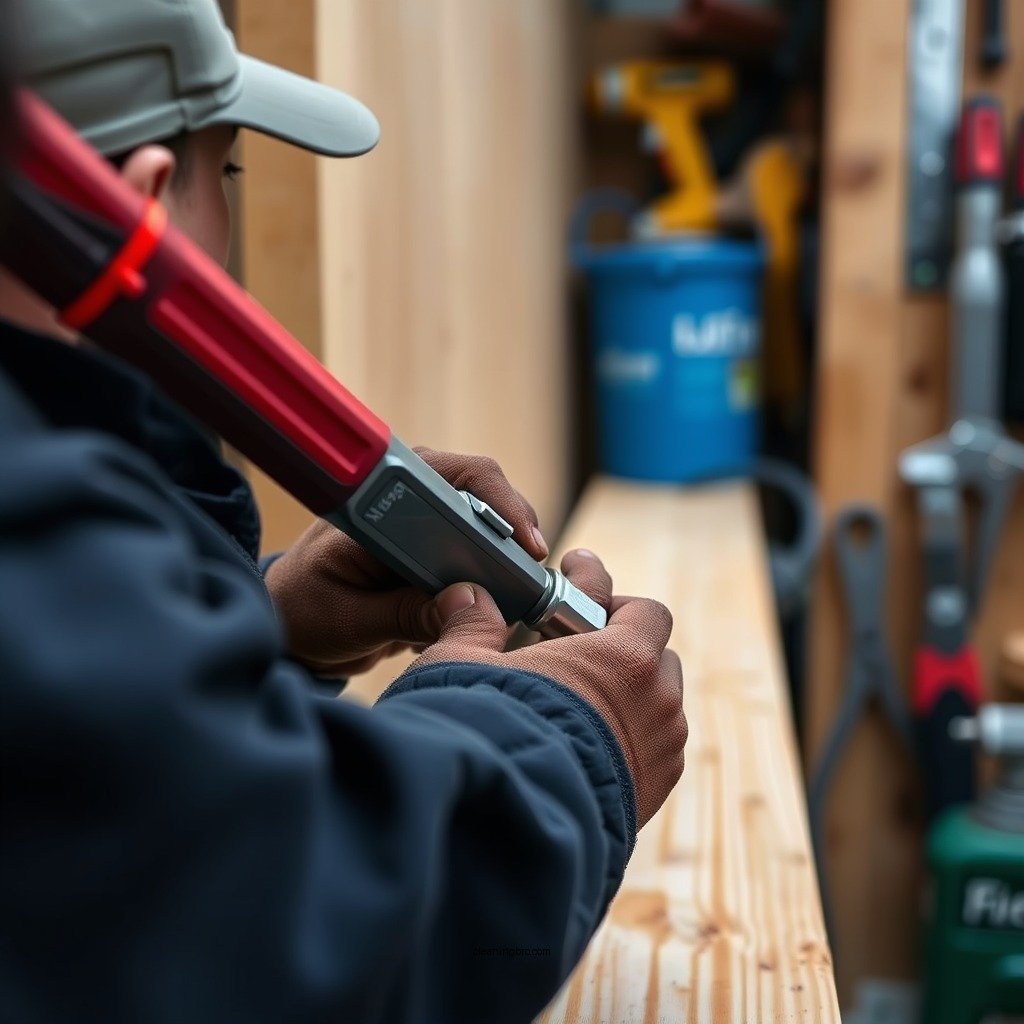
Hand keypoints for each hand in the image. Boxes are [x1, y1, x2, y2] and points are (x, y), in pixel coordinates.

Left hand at [264, 447, 548, 677]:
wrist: (287, 626)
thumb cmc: (304, 610)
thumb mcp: (350, 619)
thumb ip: (405, 614)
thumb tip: (467, 606)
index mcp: (384, 497)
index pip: (458, 478)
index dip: (500, 505)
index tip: (526, 545)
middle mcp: (413, 502)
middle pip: (487, 503)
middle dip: (514, 541)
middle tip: (526, 586)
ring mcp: (430, 529)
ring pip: (492, 537)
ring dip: (505, 571)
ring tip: (502, 610)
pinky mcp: (440, 559)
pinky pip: (482, 567)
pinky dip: (489, 592)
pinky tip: (472, 622)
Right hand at [408, 550, 686, 829]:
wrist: (499, 829)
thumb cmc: (484, 733)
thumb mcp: (461, 665)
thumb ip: (472, 625)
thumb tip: (467, 596)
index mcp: (624, 658)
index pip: (648, 611)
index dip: (616, 603)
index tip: (585, 602)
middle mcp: (658, 702)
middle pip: (658, 659)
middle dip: (624, 654)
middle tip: (576, 659)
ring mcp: (661, 754)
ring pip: (659, 710)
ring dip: (628, 702)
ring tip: (575, 710)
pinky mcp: (653, 797)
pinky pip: (652, 754)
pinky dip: (627, 745)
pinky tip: (579, 752)